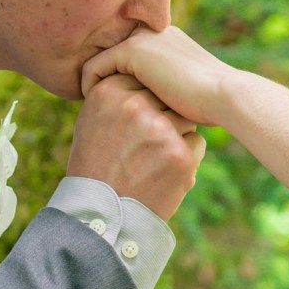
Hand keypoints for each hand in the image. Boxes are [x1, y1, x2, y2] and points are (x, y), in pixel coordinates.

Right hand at [67, 74, 204, 220]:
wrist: (100, 214)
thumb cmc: (95, 165)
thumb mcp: (92, 120)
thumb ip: (116, 95)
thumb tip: (144, 74)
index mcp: (108, 92)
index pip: (144, 79)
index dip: (146, 100)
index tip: (136, 120)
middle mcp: (134, 106)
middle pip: (167, 96)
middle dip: (163, 114)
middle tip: (146, 142)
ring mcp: (159, 130)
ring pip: (185, 118)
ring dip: (176, 134)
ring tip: (152, 158)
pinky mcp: (179, 155)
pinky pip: (196, 142)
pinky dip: (185, 156)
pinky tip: (163, 171)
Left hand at [81, 26, 237, 126]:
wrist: (224, 96)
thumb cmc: (211, 106)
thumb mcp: (185, 94)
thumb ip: (166, 91)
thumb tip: (154, 107)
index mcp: (167, 40)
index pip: (131, 57)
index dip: (117, 79)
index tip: (110, 105)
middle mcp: (153, 33)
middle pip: (112, 55)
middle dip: (102, 79)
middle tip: (94, 107)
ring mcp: (142, 39)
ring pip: (101, 60)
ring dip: (93, 84)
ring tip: (90, 108)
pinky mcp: (132, 51)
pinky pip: (94, 67)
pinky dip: (88, 86)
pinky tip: (92, 107)